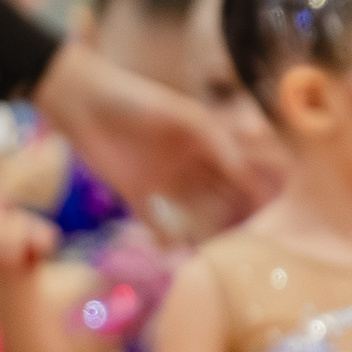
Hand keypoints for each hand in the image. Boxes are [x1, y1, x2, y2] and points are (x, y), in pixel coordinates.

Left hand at [31, 42, 251, 235]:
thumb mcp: (187, 117)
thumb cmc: (138, 99)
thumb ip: (219, 143)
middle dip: (235, 214)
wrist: (82, 101)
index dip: (255, 190)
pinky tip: (174, 252)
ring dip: (204, 230)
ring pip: (192, 212)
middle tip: (247, 237)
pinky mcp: (133, 193)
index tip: (269, 211)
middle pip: (220, 195)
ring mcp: (162, 180)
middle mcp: (188, 164)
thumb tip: (246, 176)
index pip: (239, 170)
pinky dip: (165, 239)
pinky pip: (155, 223)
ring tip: (216, 250)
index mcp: (206, 143)